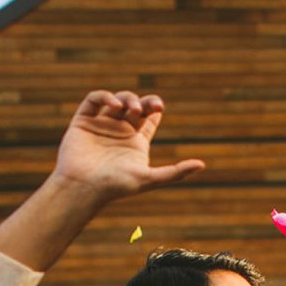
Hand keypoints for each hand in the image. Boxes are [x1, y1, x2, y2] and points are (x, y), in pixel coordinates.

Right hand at [52, 90, 204, 203]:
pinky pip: (94, 100)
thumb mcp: (149, 179)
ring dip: (126, 99)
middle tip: (150, 106)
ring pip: (116, 101)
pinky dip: (104, 96)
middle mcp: (119, 132)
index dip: (154, 108)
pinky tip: (114, 104)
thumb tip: (202, 164)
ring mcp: (101, 126)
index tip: (158, 108)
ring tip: (130, 109)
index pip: (149, 119)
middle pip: (135, 106)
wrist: (84, 188)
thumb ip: (176, 172)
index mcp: (135, 143)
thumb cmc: (116, 186)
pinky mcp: (83, 121)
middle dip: (143, 102)